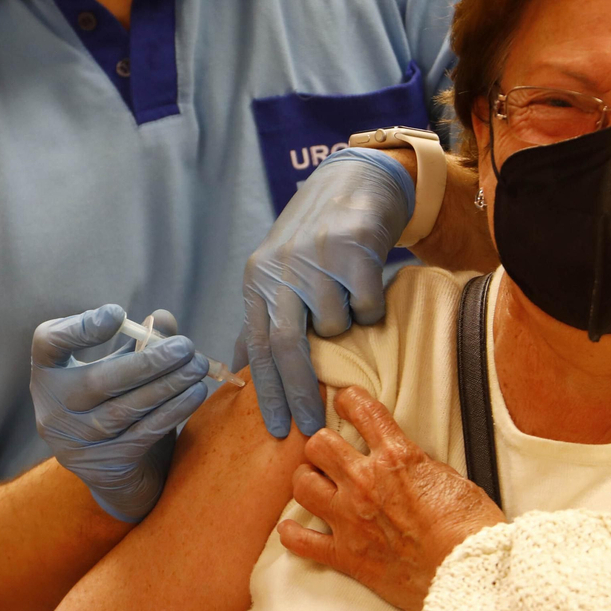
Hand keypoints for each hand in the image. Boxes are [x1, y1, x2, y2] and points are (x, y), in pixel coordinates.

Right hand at [30, 305, 210, 522]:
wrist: (115, 474)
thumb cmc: (113, 403)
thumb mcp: (118, 368)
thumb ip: (137, 340)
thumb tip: (162, 318)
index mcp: (48, 374)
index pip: (48, 344)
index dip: (80, 327)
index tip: (118, 314)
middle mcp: (53, 410)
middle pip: (98, 380)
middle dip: (148, 362)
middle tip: (185, 346)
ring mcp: (76, 442)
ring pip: (126, 409)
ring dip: (168, 385)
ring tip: (197, 366)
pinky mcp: (104, 465)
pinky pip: (144, 433)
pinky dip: (173, 411)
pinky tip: (195, 393)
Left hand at [238, 149, 413, 437]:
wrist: (355, 180)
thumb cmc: (316, 237)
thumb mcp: (277, 271)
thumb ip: (264, 316)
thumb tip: (240, 368)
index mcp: (257, 279)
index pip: (256, 345)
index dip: (266, 391)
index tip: (276, 429)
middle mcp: (280, 269)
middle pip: (287, 346)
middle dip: (299, 392)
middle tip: (311, 428)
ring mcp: (316, 259)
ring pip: (335, 328)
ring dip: (346, 328)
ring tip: (346, 300)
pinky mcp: (353, 251)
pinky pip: (366, 308)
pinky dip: (371, 309)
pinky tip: (365, 283)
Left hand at [277, 386, 504, 610]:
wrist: (469, 577)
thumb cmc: (471, 531)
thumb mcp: (452, 479)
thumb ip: (418, 466)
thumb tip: (406, 463)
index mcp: (396, 458)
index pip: (361, 411)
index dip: (349, 400)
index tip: (346, 402)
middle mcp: (366, 483)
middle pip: (318, 445)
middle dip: (323, 446)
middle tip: (330, 454)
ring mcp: (351, 519)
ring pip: (302, 485)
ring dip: (307, 482)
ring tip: (317, 486)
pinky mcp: (346, 556)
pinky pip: (301, 541)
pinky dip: (293, 535)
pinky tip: (293, 530)